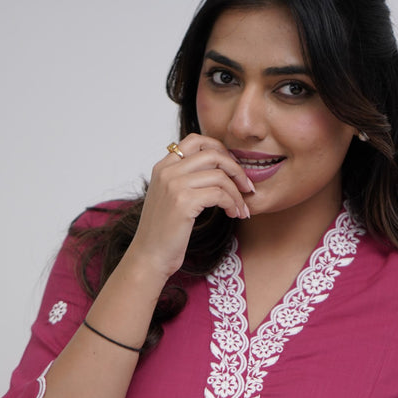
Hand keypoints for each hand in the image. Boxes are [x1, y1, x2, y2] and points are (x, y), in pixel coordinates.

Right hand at [128, 135, 255, 279]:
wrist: (149, 256)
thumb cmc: (164, 233)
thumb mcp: (170, 198)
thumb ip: (185, 179)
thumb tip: (218, 170)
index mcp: (163, 166)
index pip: (196, 140)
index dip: (220, 149)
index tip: (233, 168)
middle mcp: (167, 171)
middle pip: (213, 154)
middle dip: (236, 170)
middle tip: (247, 187)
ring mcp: (174, 185)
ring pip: (220, 176)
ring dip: (237, 193)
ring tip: (241, 208)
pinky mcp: (184, 202)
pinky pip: (220, 194)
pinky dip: (232, 204)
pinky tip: (233, 214)